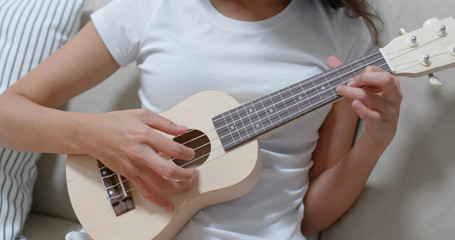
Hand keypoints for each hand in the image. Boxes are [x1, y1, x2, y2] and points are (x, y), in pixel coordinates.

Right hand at [79, 109, 195, 210]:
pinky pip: (145, 191)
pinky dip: (158, 200)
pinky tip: (168, 205)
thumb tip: (184, 129)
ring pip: (159, 184)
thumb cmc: (116, 123)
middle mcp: (140, 153)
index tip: (192, 153)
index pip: (173, 149)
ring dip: (177, 187)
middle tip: (193, 173)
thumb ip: (165, 123)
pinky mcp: (128, 175)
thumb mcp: (142, 115)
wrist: (91, 134)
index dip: (187, 153)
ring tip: (187, 184)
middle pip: (168, 170)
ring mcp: (133, 167)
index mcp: (145, 135)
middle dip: (185, 174)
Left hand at [329, 56, 402, 145]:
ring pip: (372, 98)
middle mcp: (393, 95)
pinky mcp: (380, 122)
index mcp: (391, 83)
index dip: (363, 73)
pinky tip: (354, 104)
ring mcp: (388, 109)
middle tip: (350, 83)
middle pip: (385, 79)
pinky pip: (372, 115)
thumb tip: (331, 59)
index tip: (351, 79)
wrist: (382, 129)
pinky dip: (362, 109)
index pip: (378, 71)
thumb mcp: (365, 88)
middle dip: (365, 78)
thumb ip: (349, 74)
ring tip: (341, 91)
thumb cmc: (374, 105)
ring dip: (354, 93)